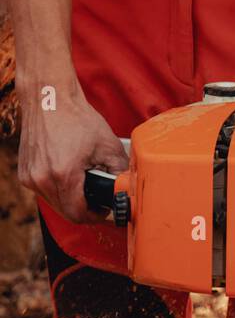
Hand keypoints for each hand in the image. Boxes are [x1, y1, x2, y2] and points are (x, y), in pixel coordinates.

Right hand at [18, 85, 127, 223]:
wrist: (49, 100)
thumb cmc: (77, 119)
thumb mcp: (108, 146)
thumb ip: (121, 171)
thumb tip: (128, 189)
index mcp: (63, 175)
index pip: (78, 214)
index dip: (96, 217)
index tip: (106, 213)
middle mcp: (41, 179)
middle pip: (66, 212)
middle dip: (86, 211)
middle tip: (100, 204)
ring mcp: (30, 176)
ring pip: (54, 203)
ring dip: (71, 201)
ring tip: (87, 189)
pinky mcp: (24, 172)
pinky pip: (44, 191)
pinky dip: (59, 191)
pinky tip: (72, 180)